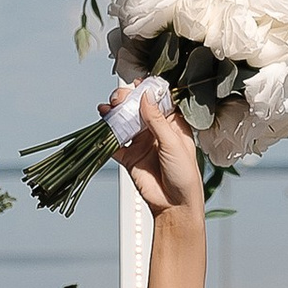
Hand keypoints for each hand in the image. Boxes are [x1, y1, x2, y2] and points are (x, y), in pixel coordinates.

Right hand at [103, 80, 202, 222]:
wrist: (175, 205)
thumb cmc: (184, 175)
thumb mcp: (174, 143)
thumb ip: (157, 120)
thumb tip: (145, 96)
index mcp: (172, 124)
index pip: (158, 101)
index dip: (147, 90)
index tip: (137, 82)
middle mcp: (155, 130)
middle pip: (137, 108)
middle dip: (127, 100)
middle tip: (120, 98)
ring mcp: (141, 143)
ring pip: (124, 122)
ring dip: (115, 113)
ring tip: (109, 107)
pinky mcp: (129, 156)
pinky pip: (115, 142)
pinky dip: (107, 133)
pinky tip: (103, 124)